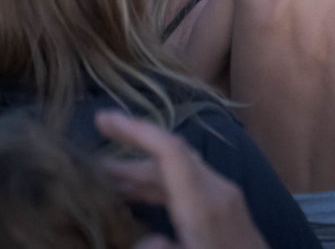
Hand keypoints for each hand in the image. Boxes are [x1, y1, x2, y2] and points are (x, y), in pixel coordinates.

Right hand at [96, 111, 268, 248]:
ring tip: (101, 179)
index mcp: (206, 204)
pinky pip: (186, 187)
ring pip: (177, 173)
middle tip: (88, 157)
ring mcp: (223, 197)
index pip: (171, 151)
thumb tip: (144, 241)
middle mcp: (217, 190)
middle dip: (130, 153)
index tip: (104, 119)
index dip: (137, 131)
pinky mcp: (225, 207)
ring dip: (140, 173)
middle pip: (170, 158)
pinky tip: (134, 197)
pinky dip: (157, 187)